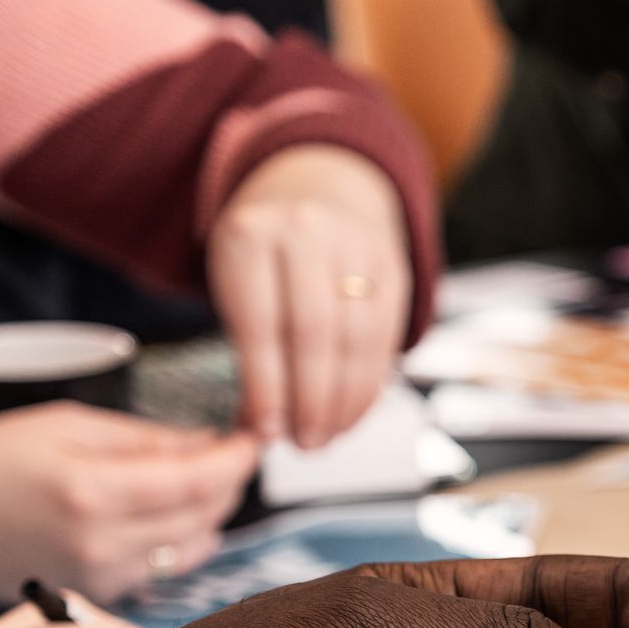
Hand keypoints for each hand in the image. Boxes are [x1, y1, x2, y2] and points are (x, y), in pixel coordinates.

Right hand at [0, 403, 256, 604]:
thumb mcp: (62, 424)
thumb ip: (143, 438)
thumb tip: (210, 444)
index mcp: (92, 491)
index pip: (199, 480)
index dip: (237, 457)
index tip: (254, 436)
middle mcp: (101, 543)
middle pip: (204, 515)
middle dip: (229, 481)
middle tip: (232, 449)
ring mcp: (100, 577)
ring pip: (191, 546)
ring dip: (209, 512)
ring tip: (200, 476)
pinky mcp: (96, 595)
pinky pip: (162, 566)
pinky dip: (179, 537)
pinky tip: (169, 513)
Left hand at [209, 144, 411, 449]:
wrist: (317, 183)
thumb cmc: (265, 250)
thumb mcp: (234, 280)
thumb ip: (245, 349)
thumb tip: (259, 429)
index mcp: (249, 236)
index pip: (261, 327)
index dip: (267, 390)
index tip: (267, 433)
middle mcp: (305, 232)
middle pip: (314, 336)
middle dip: (310, 402)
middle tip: (304, 445)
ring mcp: (356, 244)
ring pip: (357, 340)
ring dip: (345, 402)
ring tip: (327, 436)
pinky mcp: (393, 264)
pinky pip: (387, 336)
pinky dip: (372, 384)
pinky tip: (354, 412)